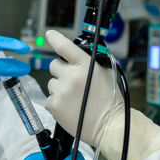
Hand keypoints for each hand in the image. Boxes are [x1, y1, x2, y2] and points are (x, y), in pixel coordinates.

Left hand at [44, 30, 121, 146]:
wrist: (109, 124)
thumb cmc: (110, 100)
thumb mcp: (105, 74)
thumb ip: (90, 63)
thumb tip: (76, 56)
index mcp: (85, 65)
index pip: (64, 46)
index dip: (55, 38)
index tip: (49, 34)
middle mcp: (71, 76)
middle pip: (54, 65)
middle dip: (61, 71)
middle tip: (73, 81)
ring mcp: (61, 91)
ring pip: (52, 83)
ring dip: (60, 88)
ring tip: (75, 98)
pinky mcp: (54, 105)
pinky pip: (49, 98)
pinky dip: (58, 102)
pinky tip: (70, 107)